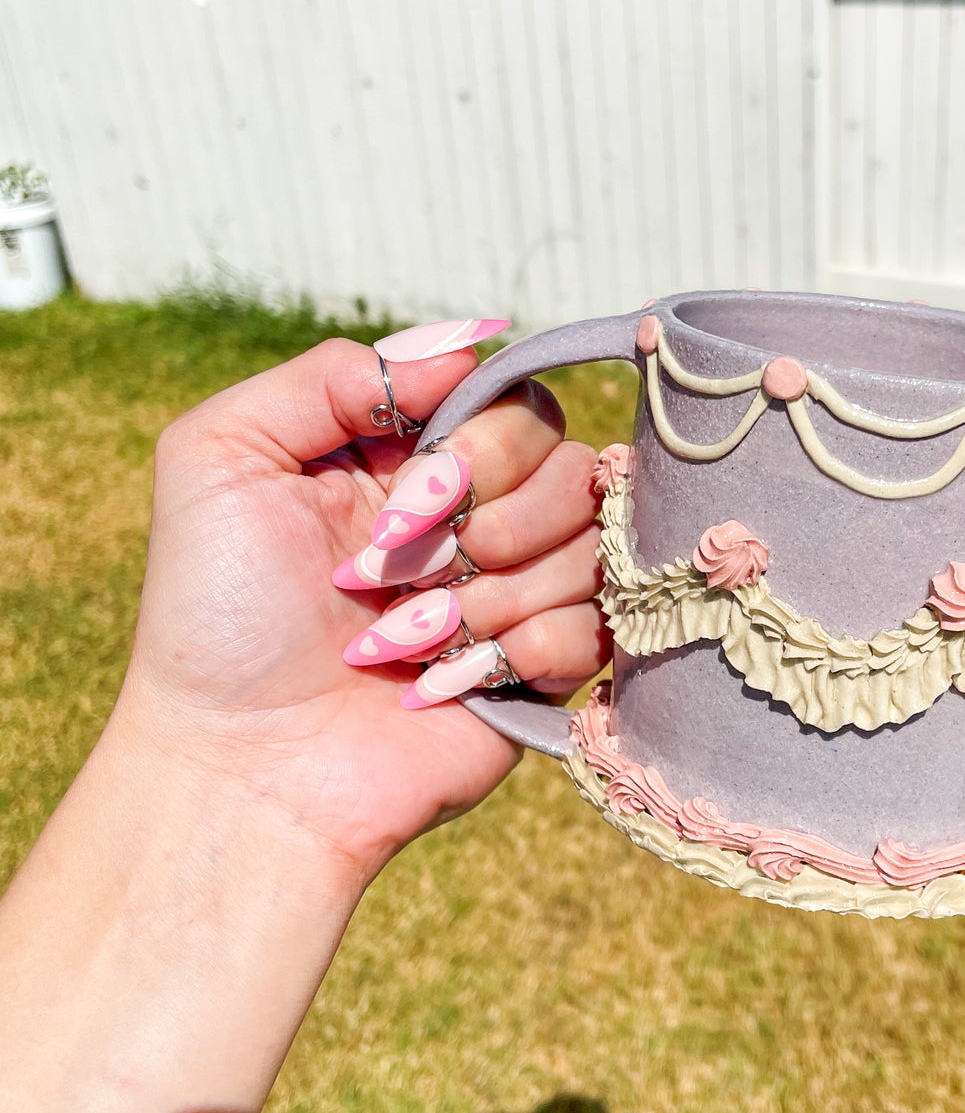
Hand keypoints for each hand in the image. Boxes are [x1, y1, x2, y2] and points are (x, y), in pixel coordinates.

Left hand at [115, 335, 608, 885]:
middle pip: (570, 461)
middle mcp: (474, 520)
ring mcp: (515, 595)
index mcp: (408, 462)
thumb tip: (466, 345)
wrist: (243, 767)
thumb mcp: (223, 456)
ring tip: (413, 638)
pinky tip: (455, 678)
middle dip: (491, 515)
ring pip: (592, 541)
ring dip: (497, 590)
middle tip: (405, 567)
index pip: (511, 401)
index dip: (479, 440)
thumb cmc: (215, 619)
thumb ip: (330, 376)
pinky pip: (601, 623)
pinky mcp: (544, 671)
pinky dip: (528, 646)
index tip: (408, 487)